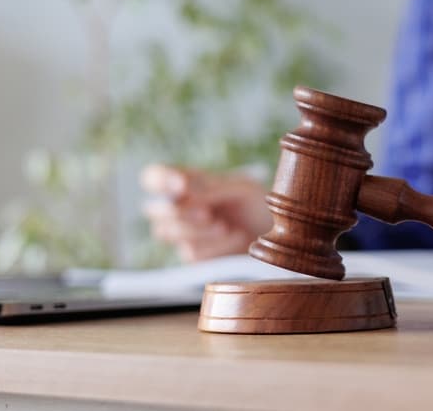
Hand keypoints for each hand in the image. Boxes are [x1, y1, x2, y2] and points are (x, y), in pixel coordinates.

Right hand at [140, 164, 272, 261]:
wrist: (279, 233)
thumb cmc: (258, 202)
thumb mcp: (241, 188)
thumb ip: (212, 188)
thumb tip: (183, 193)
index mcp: (187, 182)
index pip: (154, 177)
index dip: (160, 180)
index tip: (182, 185)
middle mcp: (180, 207)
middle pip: (153, 209)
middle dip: (178, 212)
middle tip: (208, 213)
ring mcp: (184, 233)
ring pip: (166, 232)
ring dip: (196, 230)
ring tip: (225, 226)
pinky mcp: (194, 255)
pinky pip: (190, 251)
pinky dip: (215, 245)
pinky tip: (234, 236)